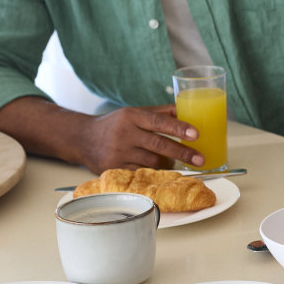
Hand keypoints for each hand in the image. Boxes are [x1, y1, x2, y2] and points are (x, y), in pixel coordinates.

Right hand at [77, 105, 200, 172]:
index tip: (196, 134)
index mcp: (132, 116)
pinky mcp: (113, 168)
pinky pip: (141, 173)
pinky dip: (153, 172)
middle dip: (183, 153)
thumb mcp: (135, 112)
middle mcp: (125, 134)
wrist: (82, 138)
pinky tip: (159, 169)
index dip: (179, 128)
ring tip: (175, 162)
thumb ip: (160, 112)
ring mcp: (118, 153)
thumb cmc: (115, 124)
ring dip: (168, 163)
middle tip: (201, 159)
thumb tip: (188, 110)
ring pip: (152, 161)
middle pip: (159, 144)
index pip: (159, 122)